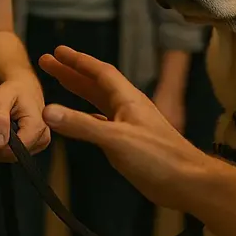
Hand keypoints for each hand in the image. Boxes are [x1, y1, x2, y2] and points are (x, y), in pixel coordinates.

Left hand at [0, 70, 49, 162]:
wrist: (21, 84)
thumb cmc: (11, 89)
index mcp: (38, 125)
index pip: (16, 150)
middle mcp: (44, 136)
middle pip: (16, 156)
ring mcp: (41, 141)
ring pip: (15, 156)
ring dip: (0, 146)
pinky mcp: (37, 143)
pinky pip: (17, 153)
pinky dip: (5, 146)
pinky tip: (2, 133)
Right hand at [39, 46, 210, 211]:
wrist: (187, 182)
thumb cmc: (158, 157)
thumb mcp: (115, 139)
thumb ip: (81, 125)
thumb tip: (47, 111)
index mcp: (128, 99)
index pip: (100, 72)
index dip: (77, 61)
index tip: (57, 52)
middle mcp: (128, 107)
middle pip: (96, 83)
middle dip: (72, 72)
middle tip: (48, 62)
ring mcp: (130, 125)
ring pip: (99, 102)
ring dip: (78, 92)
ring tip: (58, 84)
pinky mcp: (130, 144)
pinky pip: (103, 123)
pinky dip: (87, 118)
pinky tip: (78, 122)